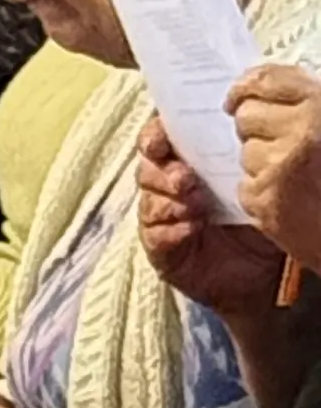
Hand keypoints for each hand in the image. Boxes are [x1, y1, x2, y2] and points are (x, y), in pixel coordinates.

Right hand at [138, 115, 283, 312]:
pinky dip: (171, 230)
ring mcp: (162, 219)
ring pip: (149, 201)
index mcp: (186, 162)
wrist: (261, 271)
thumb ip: (236, 161)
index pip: (158, 140)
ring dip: (170, 201)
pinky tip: (191, 229)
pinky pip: (155, 235)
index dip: (154, 136)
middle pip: (147, 169)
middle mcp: (168, 187)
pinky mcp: (161, 250)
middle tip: (186, 180)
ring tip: (196, 207)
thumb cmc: (256, 218)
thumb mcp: (251, 184)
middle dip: (164, 173)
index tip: (163, 140)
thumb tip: (237, 139)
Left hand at [232, 64, 320, 271]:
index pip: (266, 80)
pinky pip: (245, 185)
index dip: (245, 86)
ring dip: (262, 163)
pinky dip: (261, 193)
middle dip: (255, 128)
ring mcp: (280, 167)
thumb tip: (258, 84)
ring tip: (295, 177)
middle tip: (277, 143)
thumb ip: (308, 102)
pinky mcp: (264, 200)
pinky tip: (289, 199)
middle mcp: (302, 133)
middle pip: (246, 116)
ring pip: (245, 153)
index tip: (236, 96)